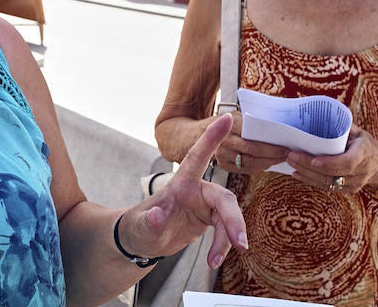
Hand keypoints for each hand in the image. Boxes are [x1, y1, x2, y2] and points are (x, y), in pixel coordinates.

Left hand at [118, 114, 247, 269]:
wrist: (140, 241)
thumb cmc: (137, 227)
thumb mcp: (138, 227)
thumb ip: (147, 222)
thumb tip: (157, 215)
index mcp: (179, 184)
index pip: (197, 157)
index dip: (211, 138)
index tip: (227, 117)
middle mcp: (195, 191)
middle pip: (223, 198)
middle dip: (234, 219)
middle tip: (240, 243)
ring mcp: (203, 205)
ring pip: (228, 215)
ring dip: (230, 236)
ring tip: (220, 258)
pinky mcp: (208, 219)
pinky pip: (225, 230)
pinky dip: (222, 246)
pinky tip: (213, 260)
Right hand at [212, 113, 289, 174]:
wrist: (203, 131)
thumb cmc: (227, 122)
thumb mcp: (239, 115)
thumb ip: (254, 121)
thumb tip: (279, 127)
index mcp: (229, 125)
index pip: (253, 139)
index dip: (272, 145)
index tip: (286, 145)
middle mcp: (223, 141)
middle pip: (253, 152)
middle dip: (274, 155)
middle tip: (287, 154)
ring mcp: (222, 155)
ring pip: (250, 163)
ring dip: (269, 162)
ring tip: (281, 159)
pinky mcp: (223, 165)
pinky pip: (245, 170)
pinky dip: (259, 168)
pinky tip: (268, 163)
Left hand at [286, 125, 377, 192]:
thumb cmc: (366, 144)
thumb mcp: (359, 132)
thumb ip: (343, 127)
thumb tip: (321, 115)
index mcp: (364, 154)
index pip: (347, 163)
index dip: (330, 163)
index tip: (314, 159)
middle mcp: (360, 172)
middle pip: (332, 173)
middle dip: (309, 166)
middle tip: (291, 155)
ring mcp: (354, 184)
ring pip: (328, 183)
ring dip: (307, 173)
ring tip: (291, 163)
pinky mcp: (347, 190)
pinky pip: (327, 187)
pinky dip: (311, 181)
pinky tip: (297, 174)